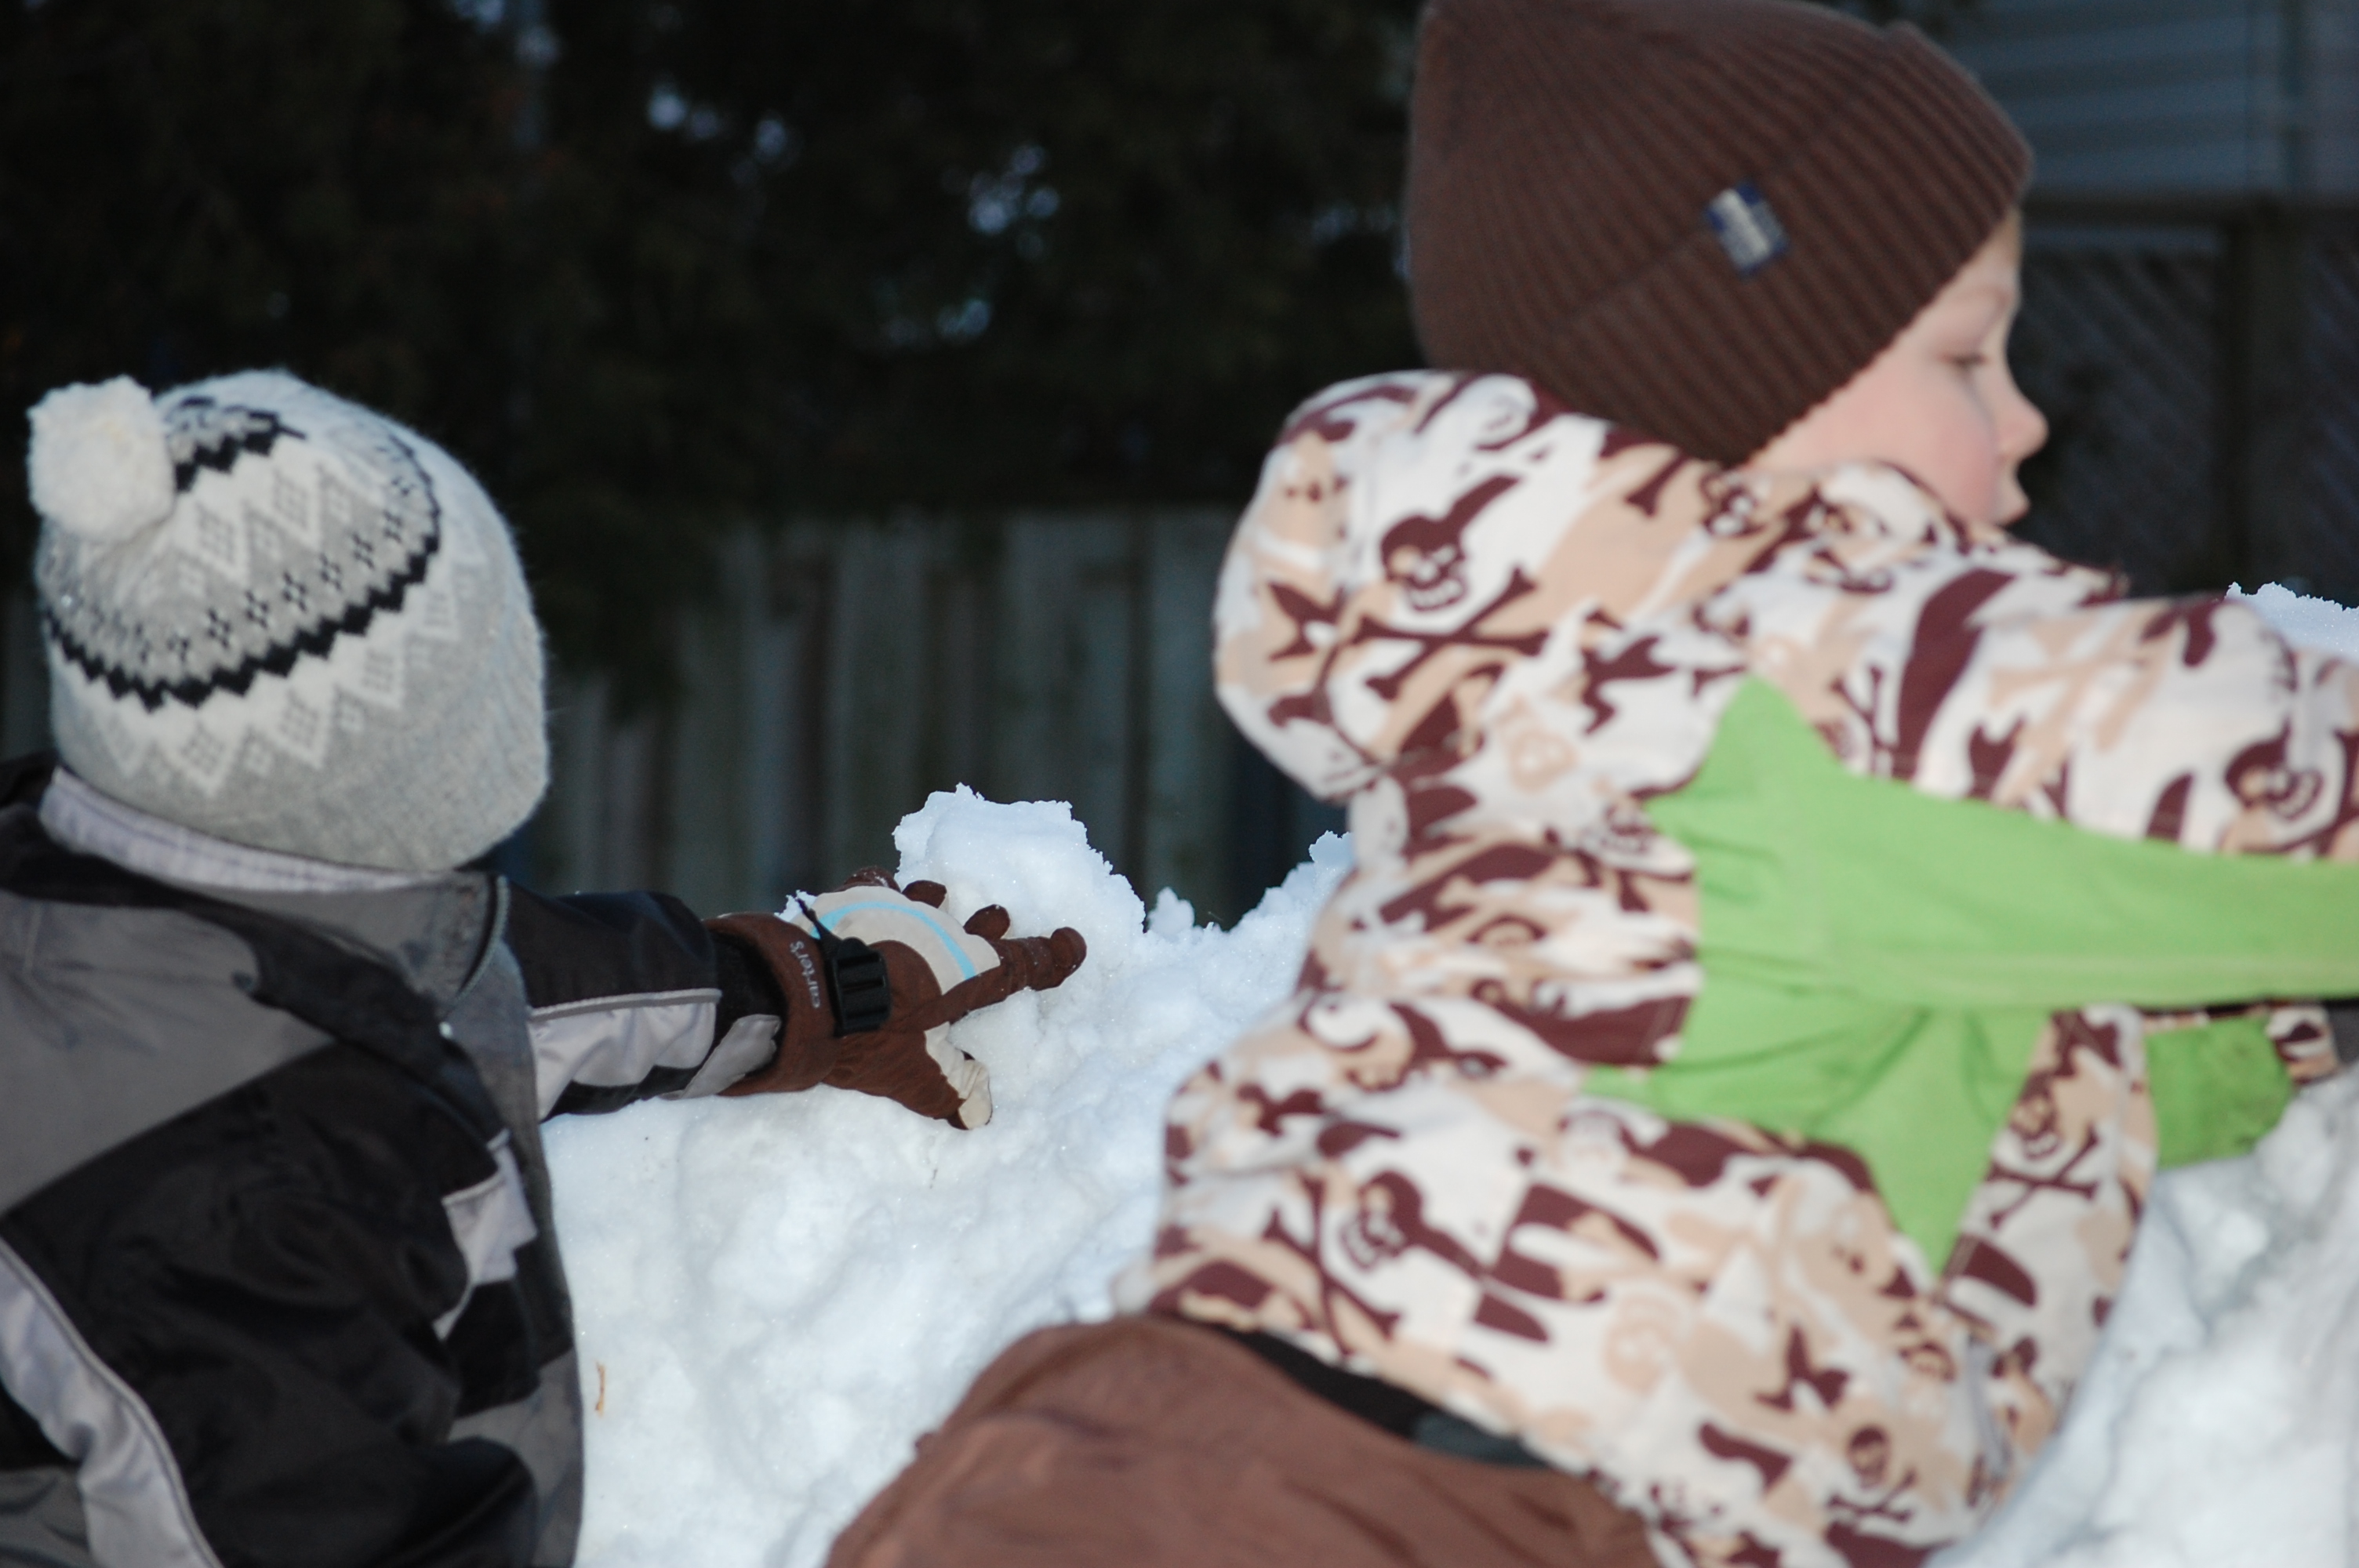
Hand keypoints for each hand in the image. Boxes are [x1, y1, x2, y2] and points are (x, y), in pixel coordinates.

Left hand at [705, 870, 1085, 1127]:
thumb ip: (950, 1089)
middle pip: (980, 922)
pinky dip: (881, 889)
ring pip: (930, 894)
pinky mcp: (853, 898)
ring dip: (937, 901)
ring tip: (937, 898)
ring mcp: (897, 909)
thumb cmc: (865, 1037)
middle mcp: (941, 932)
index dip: (1051, 957)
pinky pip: (875, 883)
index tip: (1073, 944)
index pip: (1022, 964)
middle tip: (998, 919)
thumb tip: (980, 1115)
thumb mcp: (912, 1074)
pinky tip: (874, 891)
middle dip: (992, 924)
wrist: (795, 995)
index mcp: (966, 972)